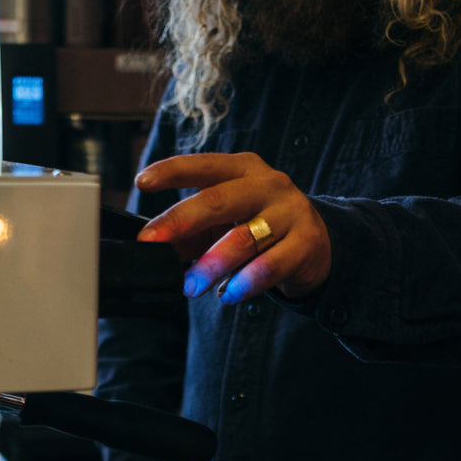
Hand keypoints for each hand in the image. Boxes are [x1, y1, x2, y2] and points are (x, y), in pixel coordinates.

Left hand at [136, 152, 331, 303]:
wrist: (318, 245)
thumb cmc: (262, 227)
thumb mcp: (226, 222)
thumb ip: (192, 232)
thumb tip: (156, 247)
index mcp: (242, 170)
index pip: (203, 166)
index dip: (172, 171)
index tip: (142, 182)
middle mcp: (268, 185)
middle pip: (218, 199)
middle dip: (181, 221)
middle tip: (152, 243)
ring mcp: (290, 212)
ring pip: (244, 237)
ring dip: (211, 264)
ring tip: (191, 286)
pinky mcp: (306, 243)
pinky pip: (270, 265)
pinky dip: (245, 282)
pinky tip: (228, 294)